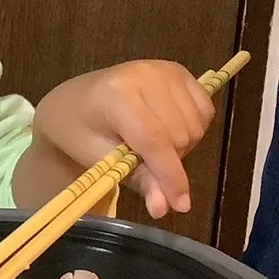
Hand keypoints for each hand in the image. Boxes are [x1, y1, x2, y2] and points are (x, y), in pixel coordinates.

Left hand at [31, 60, 213, 217]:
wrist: (73, 102)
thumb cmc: (80, 132)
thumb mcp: (101, 160)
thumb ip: (138, 180)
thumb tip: (164, 208)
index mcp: (117, 94)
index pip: (155, 140)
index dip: (170, 176)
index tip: (180, 205)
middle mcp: (145, 75)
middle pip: (181, 134)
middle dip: (171, 162)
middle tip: (145, 163)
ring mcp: (164, 69)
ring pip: (196, 125)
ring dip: (182, 146)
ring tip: (152, 146)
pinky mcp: (178, 71)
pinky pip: (205, 110)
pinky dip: (193, 128)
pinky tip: (169, 130)